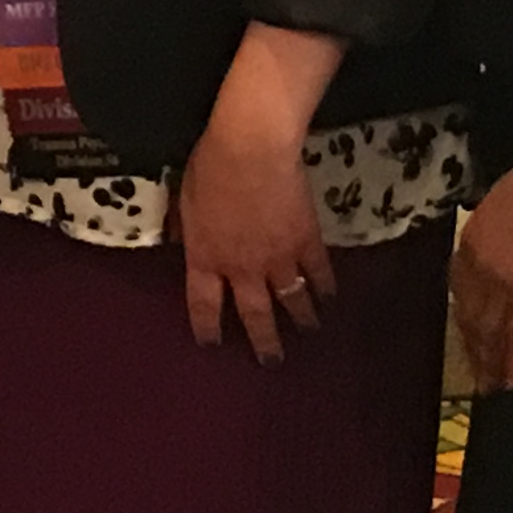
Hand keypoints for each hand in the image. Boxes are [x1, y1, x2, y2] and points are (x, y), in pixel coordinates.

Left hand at [174, 116, 336, 362]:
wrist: (251, 151)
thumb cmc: (208, 168)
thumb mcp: (184, 199)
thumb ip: (185, 228)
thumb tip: (181, 242)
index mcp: (206, 257)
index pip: (203, 302)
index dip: (207, 325)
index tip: (211, 344)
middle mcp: (242, 268)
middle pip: (253, 313)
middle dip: (262, 340)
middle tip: (271, 361)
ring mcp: (278, 258)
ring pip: (291, 299)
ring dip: (300, 319)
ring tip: (308, 334)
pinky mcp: (307, 242)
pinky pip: (318, 273)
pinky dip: (326, 288)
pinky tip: (331, 299)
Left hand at [453, 141, 512, 391]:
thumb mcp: (503, 205)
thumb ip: (496, 233)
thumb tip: (504, 246)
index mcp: (472, 242)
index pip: (460, 287)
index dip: (464, 312)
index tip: (466, 328)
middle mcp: (480, 268)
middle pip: (471, 315)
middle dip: (474, 345)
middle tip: (476, 371)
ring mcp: (506, 286)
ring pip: (492, 333)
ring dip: (491, 363)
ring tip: (493, 386)